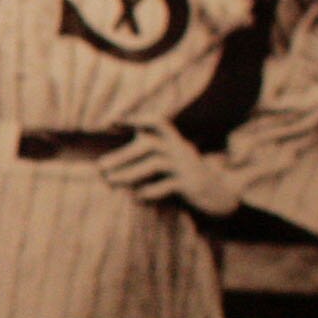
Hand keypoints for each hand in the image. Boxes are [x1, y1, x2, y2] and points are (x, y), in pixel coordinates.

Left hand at [98, 123, 242, 215]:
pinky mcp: (190, 185)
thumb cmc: (182, 177)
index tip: (112, 122)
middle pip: (149, 145)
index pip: (158, 123)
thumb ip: (142, 161)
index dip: (137, 120)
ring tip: (110, 182)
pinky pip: (166, 186)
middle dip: (123, 155)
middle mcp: (180, 150)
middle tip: (100, 167)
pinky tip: (136, 198)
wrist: (217, 194)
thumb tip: (106, 169)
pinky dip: (148, 192)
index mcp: (173, 141)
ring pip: (155, 164)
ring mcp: (185, 167)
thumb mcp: (166, 163)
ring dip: (129, 174)